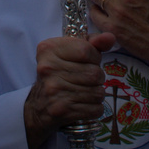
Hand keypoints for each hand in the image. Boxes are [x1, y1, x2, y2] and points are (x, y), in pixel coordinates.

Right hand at [23, 33, 116, 148]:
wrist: (38, 107)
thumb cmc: (58, 75)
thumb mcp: (69, 52)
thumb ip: (91, 43)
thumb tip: (110, 37)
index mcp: (49, 49)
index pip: (86, 50)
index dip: (95, 57)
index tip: (88, 62)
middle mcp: (48, 69)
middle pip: (95, 73)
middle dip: (97, 78)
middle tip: (86, 80)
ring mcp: (54, 91)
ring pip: (98, 92)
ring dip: (96, 94)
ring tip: (84, 92)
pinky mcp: (62, 110)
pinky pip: (95, 109)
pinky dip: (94, 108)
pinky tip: (83, 105)